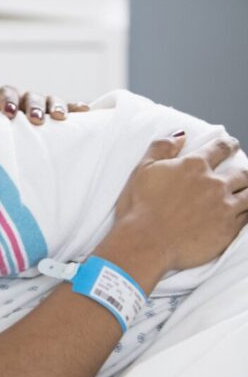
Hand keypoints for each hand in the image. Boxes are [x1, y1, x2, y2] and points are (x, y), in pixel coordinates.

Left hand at [0, 85, 89, 125]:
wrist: (0, 145)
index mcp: (1, 100)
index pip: (5, 92)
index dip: (8, 101)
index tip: (9, 114)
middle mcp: (22, 100)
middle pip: (31, 96)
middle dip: (34, 106)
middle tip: (36, 120)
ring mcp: (40, 108)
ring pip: (50, 100)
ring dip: (56, 106)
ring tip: (61, 117)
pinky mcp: (54, 117)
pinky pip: (68, 110)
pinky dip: (76, 108)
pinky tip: (86, 111)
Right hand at [111, 133, 247, 272]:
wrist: (145, 242)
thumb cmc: (139, 207)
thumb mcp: (143, 170)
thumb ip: (162, 147)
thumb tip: (180, 134)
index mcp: (194, 166)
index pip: (221, 148)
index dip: (228, 145)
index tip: (231, 145)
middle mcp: (214, 183)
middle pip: (242, 173)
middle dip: (244, 172)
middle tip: (242, 173)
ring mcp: (224, 206)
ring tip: (245, 194)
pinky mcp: (228, 229)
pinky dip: (246, 214)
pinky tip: (244, 214)